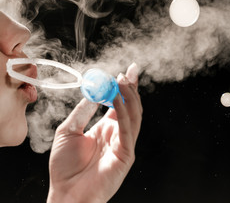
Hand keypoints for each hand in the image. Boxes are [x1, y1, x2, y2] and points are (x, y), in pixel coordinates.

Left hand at [47, 63, 141, 202]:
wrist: (66, 194)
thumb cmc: (65, 167)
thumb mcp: (68, 131)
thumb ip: (82, 111)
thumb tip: (94, 91)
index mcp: (106, 128)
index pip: (120, 104)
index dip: (125, 88)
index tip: (127, 71)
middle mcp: (118, 134)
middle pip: (130, 107)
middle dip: (130, 89)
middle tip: (127, 73)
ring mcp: (124, 144)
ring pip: (133, 116)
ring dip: (129, 97)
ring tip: (122, 81)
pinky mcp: (126, 154)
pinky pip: (128, 130)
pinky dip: (123, 113)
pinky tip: (117, 99)